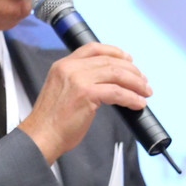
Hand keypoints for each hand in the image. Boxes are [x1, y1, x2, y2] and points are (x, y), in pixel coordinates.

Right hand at [18, 43, 151, 163]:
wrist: (41, 136)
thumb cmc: (51, 122)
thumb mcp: (61, 92)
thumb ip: (78, 82)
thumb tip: (105, 85)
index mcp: (63, 65)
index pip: (93, 49)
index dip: (114, 52)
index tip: (128, 59)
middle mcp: (70, 68)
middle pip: (109, 61)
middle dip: (131, 71)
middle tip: (143, 81)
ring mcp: (78, 80)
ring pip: (117, 74)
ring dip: (135, 84)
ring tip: (145, 92)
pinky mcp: (86, 94)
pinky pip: (117, 92)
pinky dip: (131, 97)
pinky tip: (137, 103)